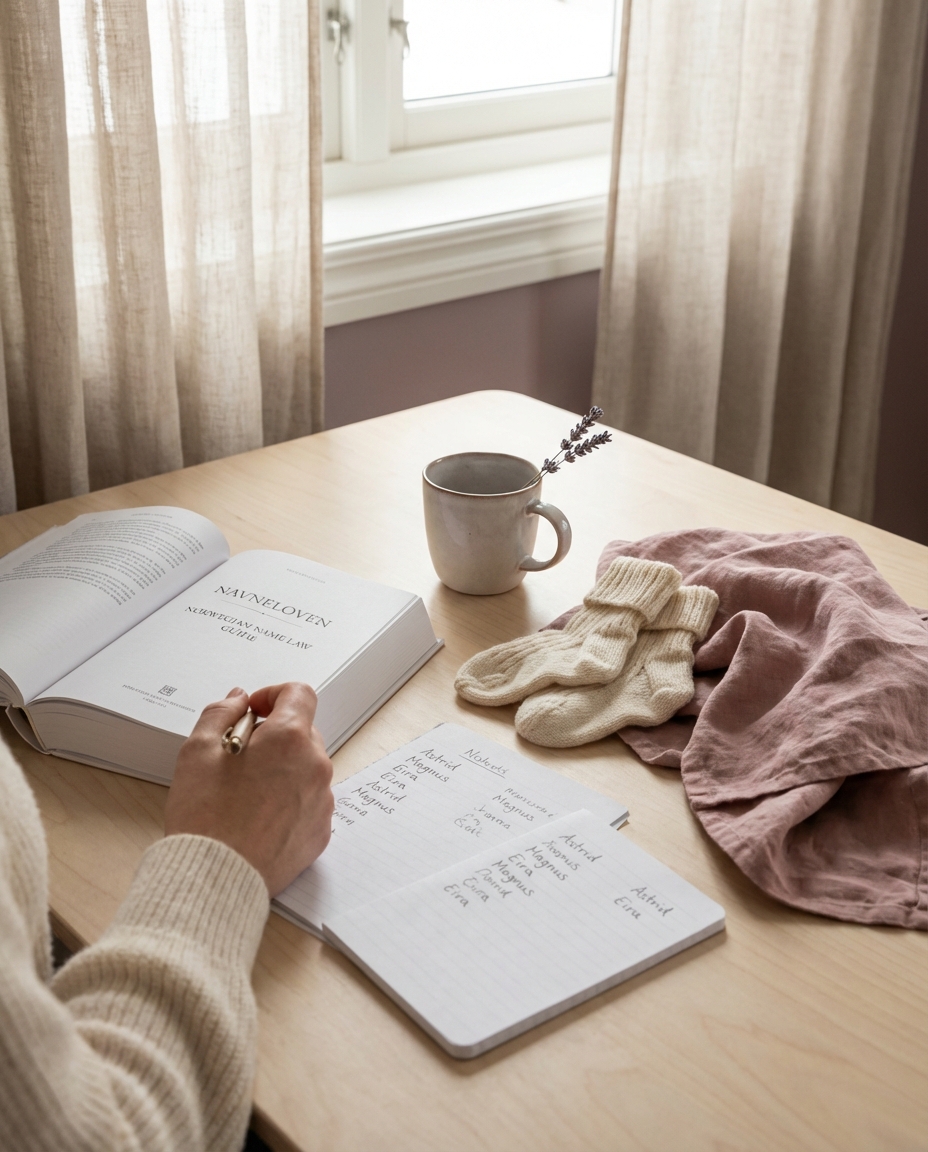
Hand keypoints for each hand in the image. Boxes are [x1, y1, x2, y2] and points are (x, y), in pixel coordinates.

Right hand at [164, 683, 333, 894]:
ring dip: (282, 770)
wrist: (215, 879)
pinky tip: (257, 818)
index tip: (253, 711)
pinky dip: (288, 802)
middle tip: (237, 759)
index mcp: (290, 739)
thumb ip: (221, 713)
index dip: (273, 695)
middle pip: (302, 733)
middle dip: (273, 737)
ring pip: (306, 769)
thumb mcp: (197, 750)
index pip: (299, 694)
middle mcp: (315, 766)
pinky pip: (308, 802)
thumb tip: (239, 700)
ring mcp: (322, 802)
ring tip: (245, 794)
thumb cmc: (205, 818)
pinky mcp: (320, 832)